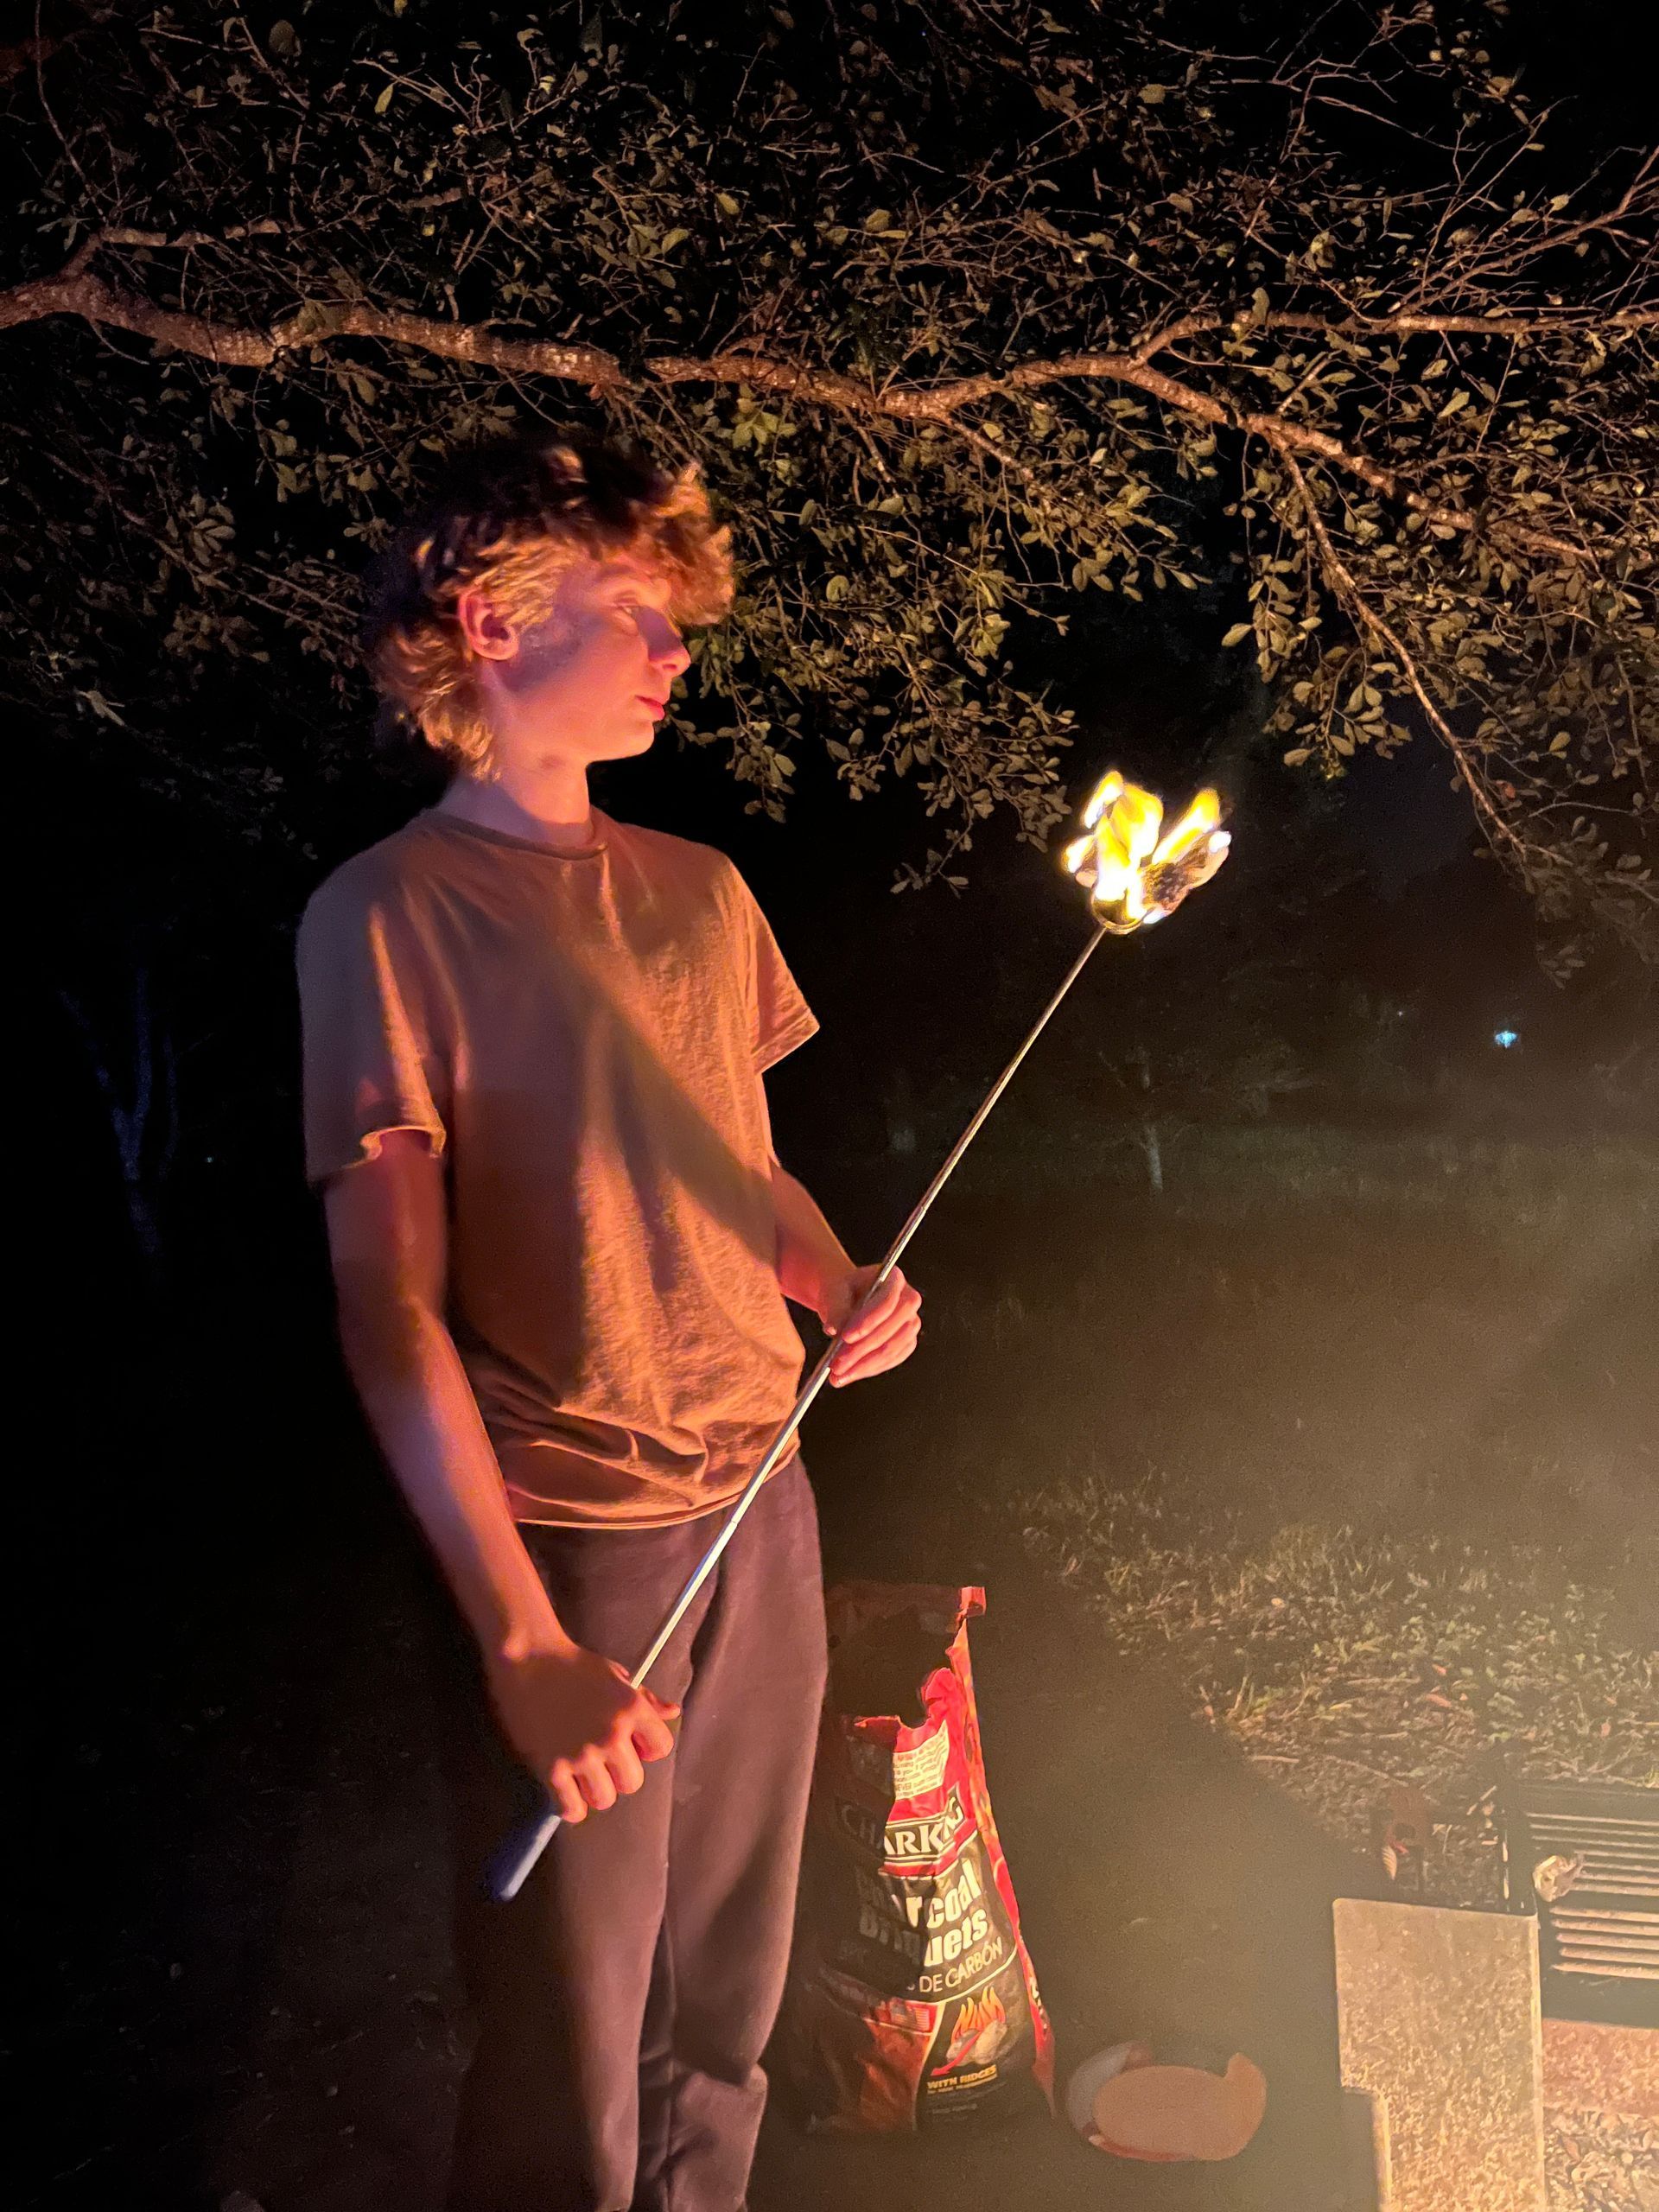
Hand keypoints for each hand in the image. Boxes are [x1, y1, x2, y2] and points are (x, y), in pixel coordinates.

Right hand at [488, 1642, 679, 1823]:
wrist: (528, 1658)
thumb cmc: (574, 1665)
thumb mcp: (616, 1675)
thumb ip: (646, 1699)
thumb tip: (673, 1713)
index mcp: (632, 1709)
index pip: (661, 1749)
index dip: (647, 1748)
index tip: (632, 1744)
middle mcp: (612, 1735)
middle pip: (633, 1782)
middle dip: (620, 1773)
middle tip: (602, 1760)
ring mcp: (582, 1754)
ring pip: (604, 1799)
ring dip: (595, 1790)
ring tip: (583, 1775)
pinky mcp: (552, 1768)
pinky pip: (571, 1809)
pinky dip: (571, 1806)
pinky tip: (567, 1791)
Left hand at [820, 1263, 921, 1385]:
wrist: (845, 1300)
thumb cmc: (842, 1292)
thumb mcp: (834, 1292)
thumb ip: (835, 1308)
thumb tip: (834, 1329)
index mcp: (894, 1279)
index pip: (887, 1302)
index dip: (869, 1321)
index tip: (846, 1337)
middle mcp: (909, 1301)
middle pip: (892, 1330)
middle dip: (862, 1350)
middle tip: (837, 1364)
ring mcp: (910, 1324)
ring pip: (892, 1350)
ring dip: (864, 1365)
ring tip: (838, 1375)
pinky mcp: (906, 1343)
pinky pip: (891, 1360)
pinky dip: (869, 1369)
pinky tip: (850, 1374)